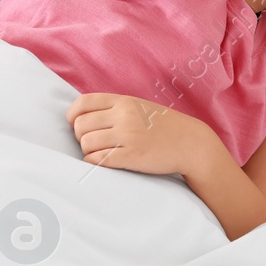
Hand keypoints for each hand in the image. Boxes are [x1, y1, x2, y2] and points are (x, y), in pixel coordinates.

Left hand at [67, 93, 213, 175]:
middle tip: (93, 143)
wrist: (192, 144)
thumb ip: (116, 108)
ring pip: (87, 143)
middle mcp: (124, 116)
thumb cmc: (166, 127)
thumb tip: (85, 116)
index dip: (73, 115)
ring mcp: (128, 136)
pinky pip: (98, 160)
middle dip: (81, 137)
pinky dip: (95, 163)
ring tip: (101, 153)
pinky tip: (104, 162)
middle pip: (81, 125)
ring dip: (88, 151)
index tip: (75, 124)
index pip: (84, 102)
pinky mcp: (131, 156)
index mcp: (125, 102)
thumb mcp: (141, 108)